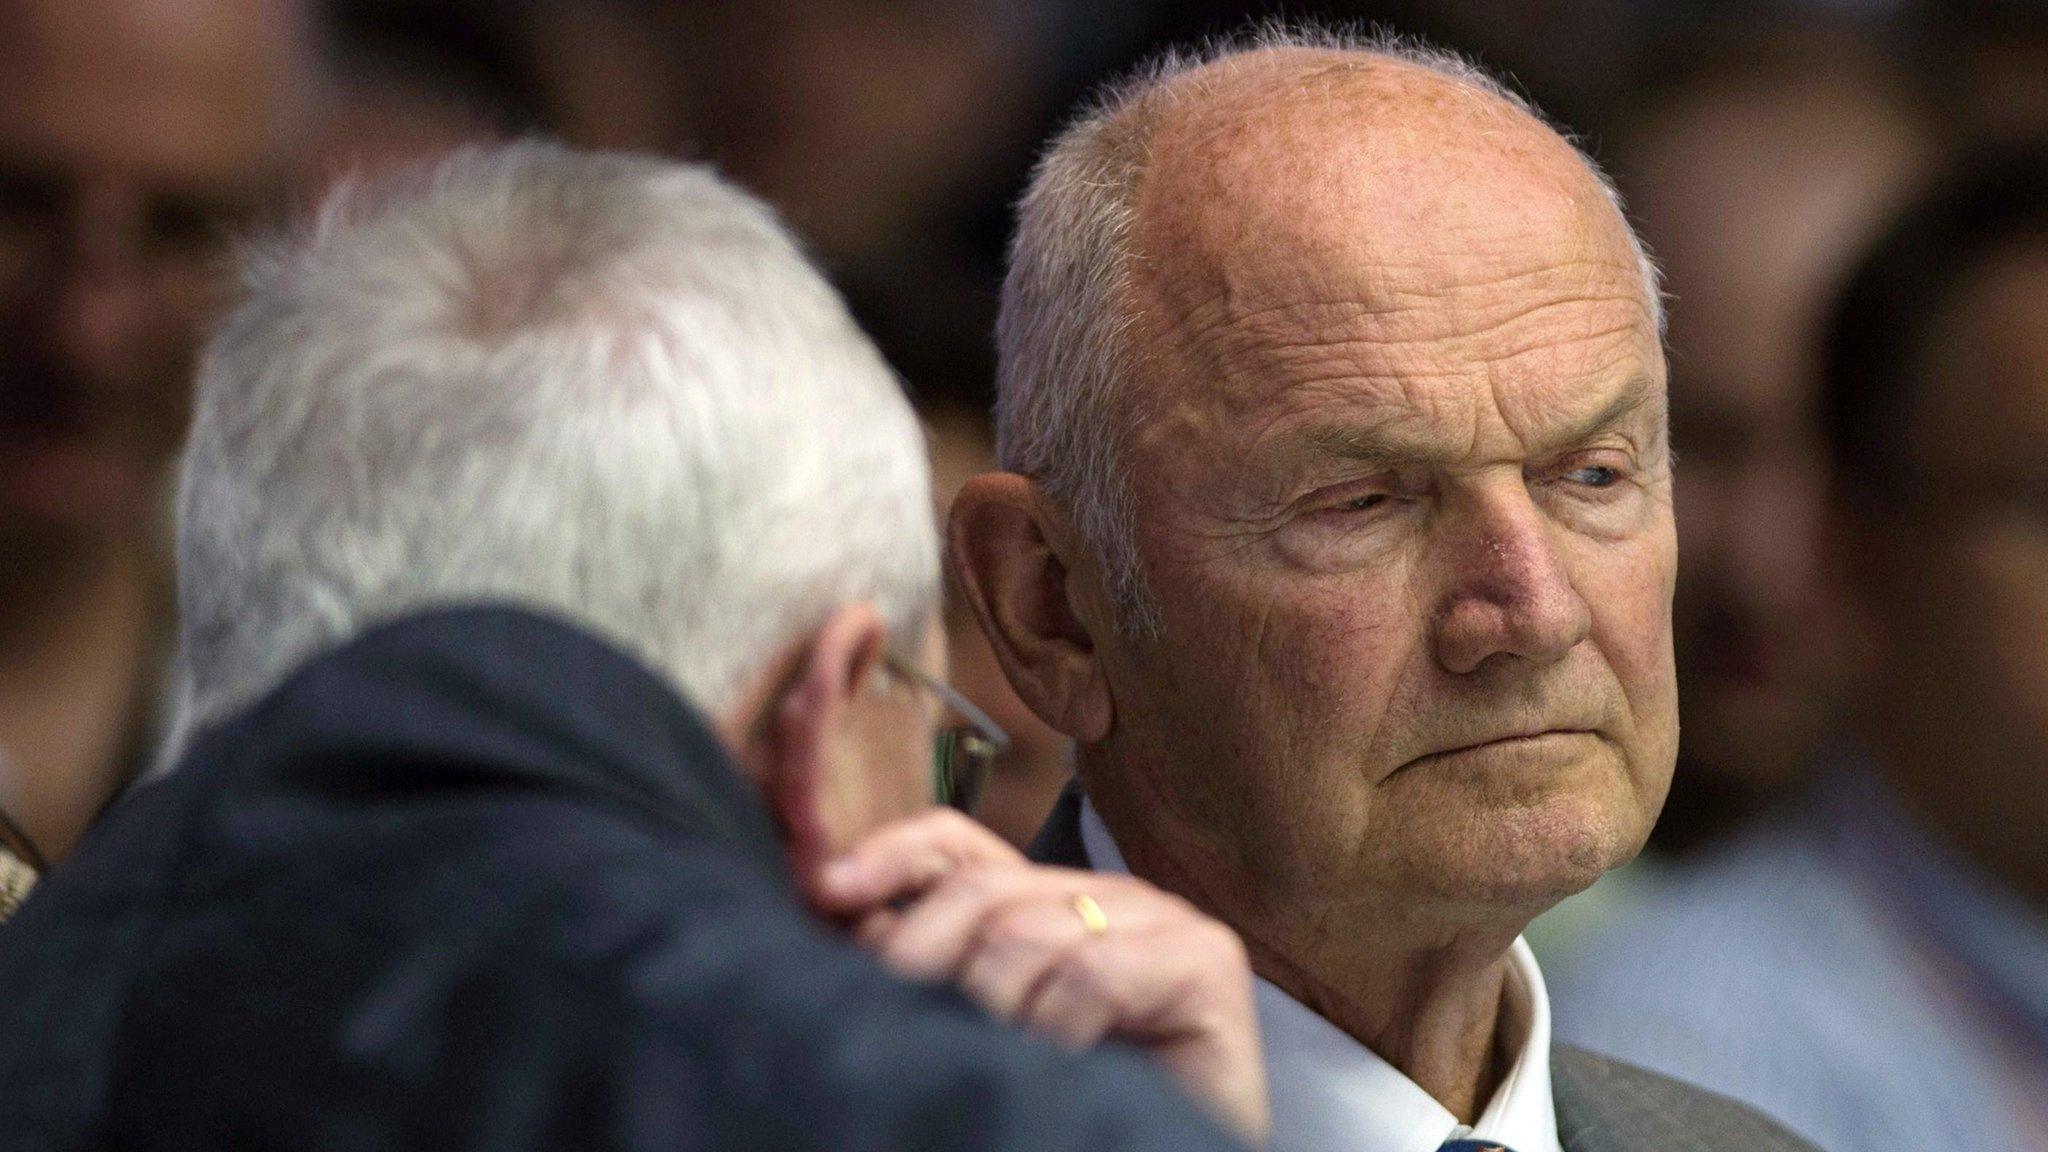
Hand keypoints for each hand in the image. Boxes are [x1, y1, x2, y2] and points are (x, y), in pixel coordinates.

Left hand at [808, 808, 1267, 1145]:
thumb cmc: (1067, 1114)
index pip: (953, 844)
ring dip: (996, 1011)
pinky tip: (1062, 1068)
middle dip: (924, 955)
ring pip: (1031, 932)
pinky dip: (1059, 1030)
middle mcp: (1103, 897)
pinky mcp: (1205, 960)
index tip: (824, 894)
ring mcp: (1161, 920)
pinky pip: (1095, 974)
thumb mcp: (977, 1034)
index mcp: (1044, 905)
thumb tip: (831, 912)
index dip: (888, 855)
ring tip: (998, 1065)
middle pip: (983, 887)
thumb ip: (923, 974)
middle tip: (908, 1027)